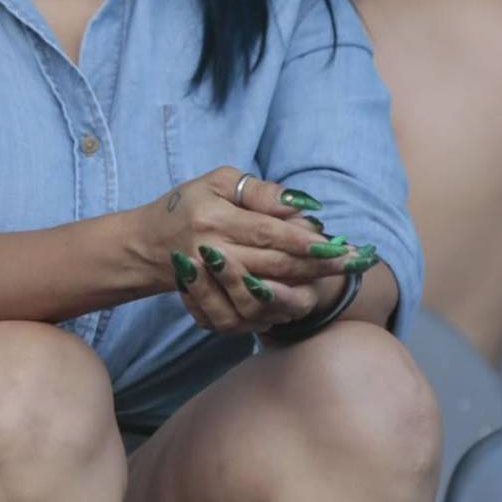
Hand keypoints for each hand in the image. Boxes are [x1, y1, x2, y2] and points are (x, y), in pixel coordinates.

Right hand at [135, 166, 378, 336]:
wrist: (147, 244)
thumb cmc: (188, 205)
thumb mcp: (217, 182)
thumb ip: (260, 192)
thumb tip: (301, 205)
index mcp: (214, 219)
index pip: (270, 233)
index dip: (306, 241)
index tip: (340, 244)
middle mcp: (209, 253)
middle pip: (274, 265)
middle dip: (317, 266)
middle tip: (353, 263)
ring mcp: (206, 286)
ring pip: (261, 299)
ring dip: (297, 295)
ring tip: (323, 286)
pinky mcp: (205, 307)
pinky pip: (243, 320)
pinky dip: (270, 315)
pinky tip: (291, 304)